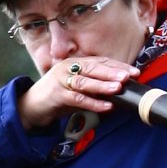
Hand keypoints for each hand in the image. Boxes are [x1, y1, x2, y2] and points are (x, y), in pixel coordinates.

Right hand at [18, 53, 140, 130]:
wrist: (32, 106)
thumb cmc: (59, 96)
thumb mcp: (78, 88)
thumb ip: (95, 86)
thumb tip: (119, 90)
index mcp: (76, 63)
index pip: (100, 61)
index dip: (117, 66)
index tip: (134, 72)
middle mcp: (68, 68)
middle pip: (93, 68)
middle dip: (112, 72)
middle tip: (128, 76)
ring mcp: (61, 80)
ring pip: (85, 82)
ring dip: (103, 85)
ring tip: (118, 88)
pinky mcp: (56, 95)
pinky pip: (77, 99)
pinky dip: (93, 103)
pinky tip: (106, 106)